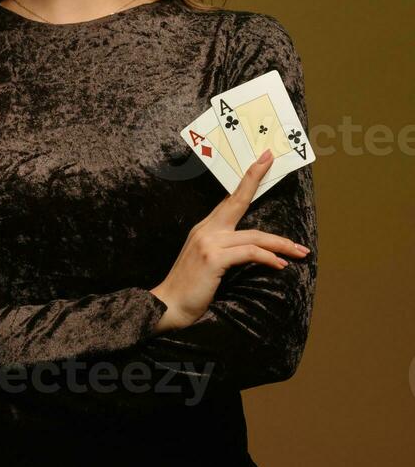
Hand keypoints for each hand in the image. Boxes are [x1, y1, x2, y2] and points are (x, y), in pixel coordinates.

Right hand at [149, 149, 310, 332]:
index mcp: (204, 229)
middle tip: (272, 163)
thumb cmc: (189, 288)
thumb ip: (224, 249)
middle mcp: (206, 230)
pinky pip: (249, 253)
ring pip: (254, 235)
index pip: (229, 198)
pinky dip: (268, 258)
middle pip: (238, 201)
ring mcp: (209, 243)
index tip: (261, 161)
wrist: (167, 306)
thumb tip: (250, 248)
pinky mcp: (213, 258)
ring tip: (299, 252)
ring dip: (281, 244)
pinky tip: (279, 265)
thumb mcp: (206, 261)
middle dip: (255, 179)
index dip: (246, 179)